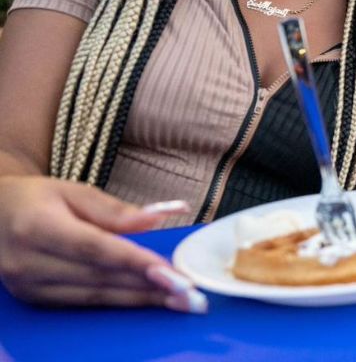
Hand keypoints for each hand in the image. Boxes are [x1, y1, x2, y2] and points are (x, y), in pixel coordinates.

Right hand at [0, 176, 202, 310]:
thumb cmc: (36, 198)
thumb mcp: (73, 190)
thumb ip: (115, 210)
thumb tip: (160, 216)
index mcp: (38, 227)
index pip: (95, 248)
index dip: (135, 262)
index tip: (171, 272)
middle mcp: (29, 262)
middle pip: (99, 277)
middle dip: (149, 287)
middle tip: (190, 294)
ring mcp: (28, 286)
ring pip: (94, 296)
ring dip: (140, 300)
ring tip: (180, 301)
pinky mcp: (34, 300)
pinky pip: (84, 302)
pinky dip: (119, 301)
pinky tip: (149, 300)